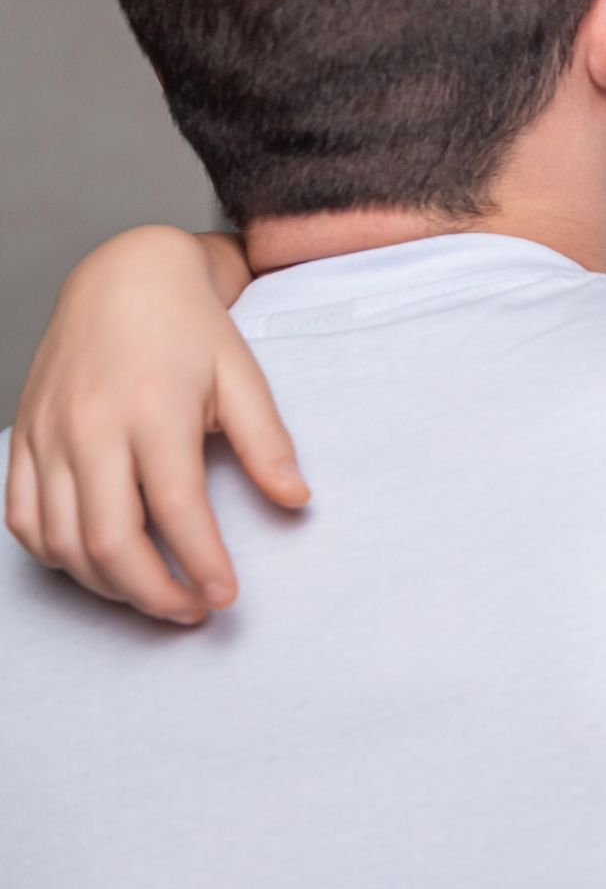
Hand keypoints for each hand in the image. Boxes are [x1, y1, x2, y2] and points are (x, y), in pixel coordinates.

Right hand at [6, 227, 306, 622]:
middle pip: (109, 540)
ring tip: (154, 593)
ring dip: (107, 584)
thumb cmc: (190, 327)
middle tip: (191, 611)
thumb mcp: (243, 375)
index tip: (226, 597)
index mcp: (153, 411)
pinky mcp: (24, 439)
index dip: (202, 563)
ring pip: (62, 541)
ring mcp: (49, 436)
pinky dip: (57, 555)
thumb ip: (267, 442)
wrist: (122, 277)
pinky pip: (24, 520)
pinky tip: (97, 563)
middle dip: (152, 592)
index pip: (177, 509)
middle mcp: (91, 428)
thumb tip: (296, 501)